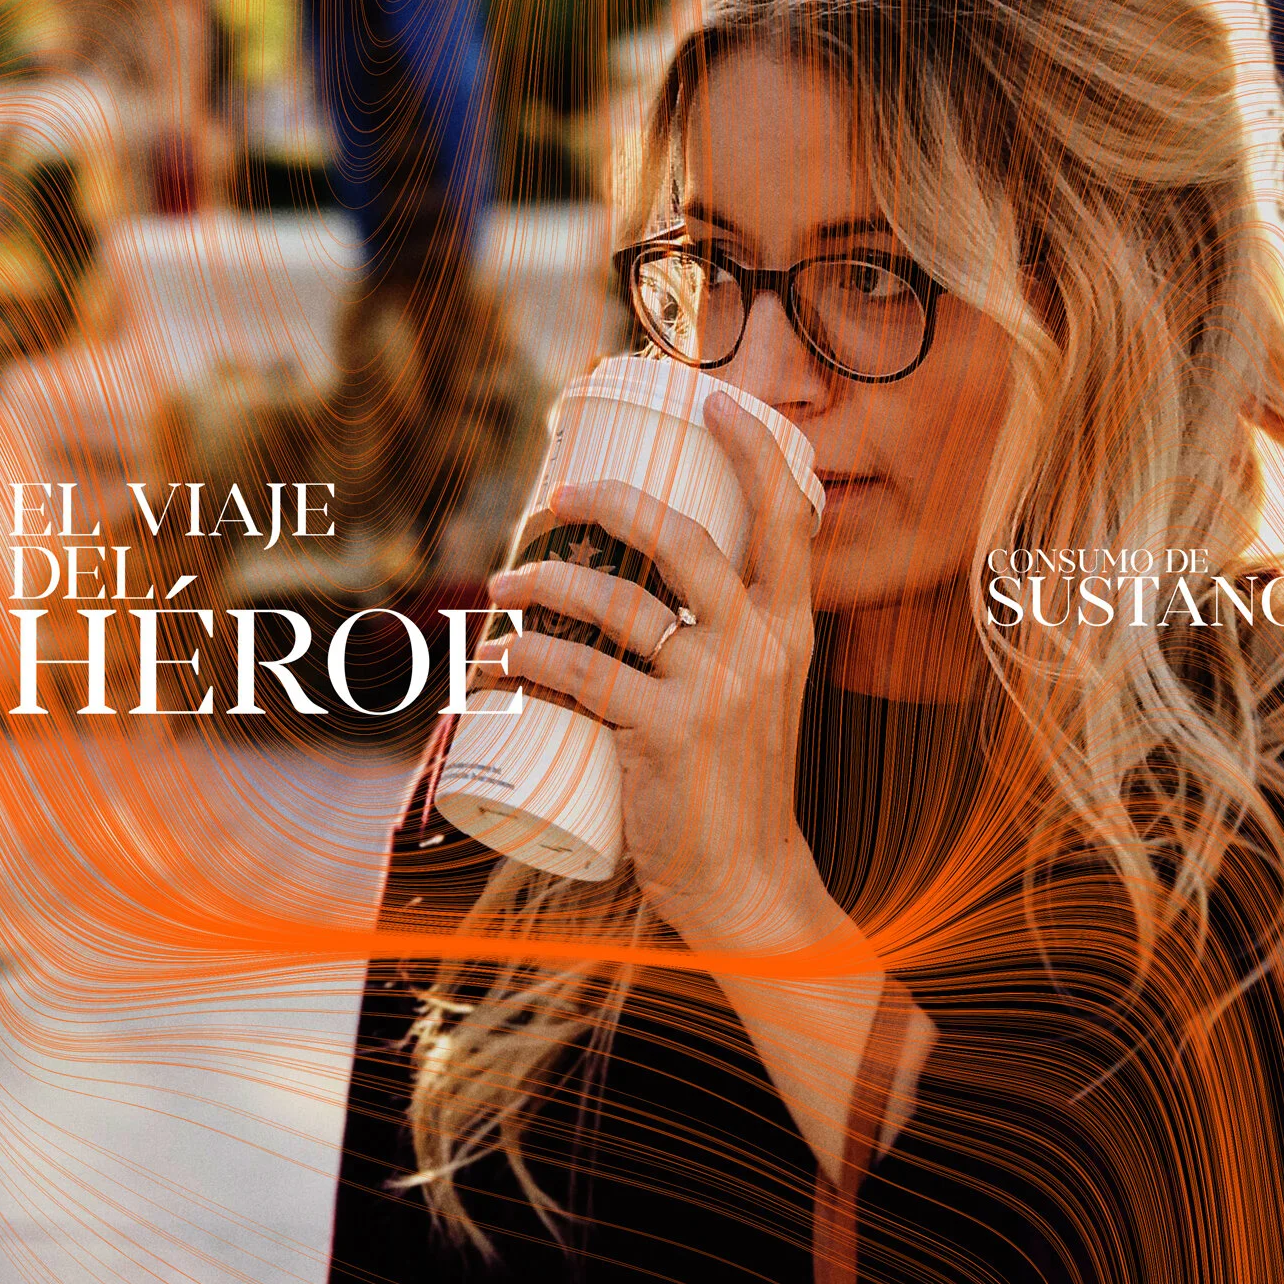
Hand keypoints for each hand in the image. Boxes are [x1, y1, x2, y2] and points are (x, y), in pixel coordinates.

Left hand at [487, 390, 824, 950]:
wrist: (747, 880)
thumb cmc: (735, 784)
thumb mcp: (755, 698)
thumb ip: (721, 640)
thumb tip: (641, 584)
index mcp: (792, 629)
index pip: (788, 519)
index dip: (753, 452)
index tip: (714, 403)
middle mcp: (761, 648)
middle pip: (685, 540)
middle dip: (612, 502)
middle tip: (558, 495)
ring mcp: (716, 690)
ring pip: (618, 603)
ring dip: (546, 581)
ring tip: (501, 583)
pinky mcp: (665, 734)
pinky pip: (580, 673)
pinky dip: (523, 660)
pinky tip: (491, 662)